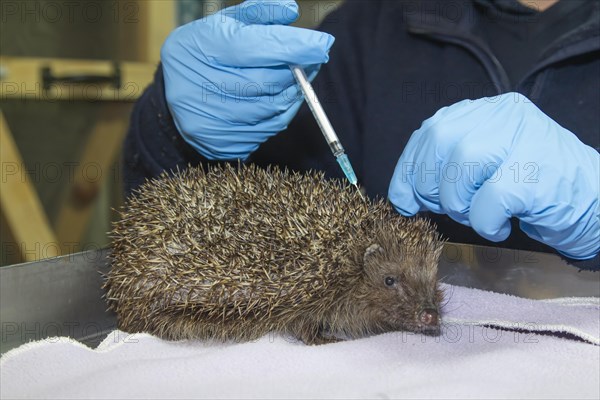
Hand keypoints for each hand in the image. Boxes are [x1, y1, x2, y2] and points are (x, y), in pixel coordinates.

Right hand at [161, 0, 333, 159]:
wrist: (174, 93)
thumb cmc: (207, 52)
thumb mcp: (225, 24)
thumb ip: (258, 14)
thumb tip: (291, 11)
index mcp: (200, 47)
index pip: (255, 47)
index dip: (293, 47)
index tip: (322, 44)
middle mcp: (199, 86)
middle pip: (265, 82)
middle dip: (297, 72)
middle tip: (314, 61)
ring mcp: (208, 120)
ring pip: (270, 109)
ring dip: (292, 95)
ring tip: (296, 81)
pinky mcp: (218, 144)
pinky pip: (265, 131)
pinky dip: (278, 116)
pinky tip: (277, 102)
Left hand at [388, 93, 599, 259]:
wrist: (596, 204)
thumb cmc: (535, 188)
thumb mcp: (487, 166)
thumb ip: (448, 167)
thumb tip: (404, 195)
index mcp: (488, 111)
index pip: (431, 130)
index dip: (409, 168)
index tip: (404, 198)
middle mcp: (505, 115)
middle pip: (440, 141)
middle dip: (430, 184)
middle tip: (447, 208)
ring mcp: (525, 139)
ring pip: (461, 165)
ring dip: (459, 204)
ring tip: (478, 215)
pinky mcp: (538, 171)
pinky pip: (489, 199)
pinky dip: (484, 222)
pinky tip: (500, 225)